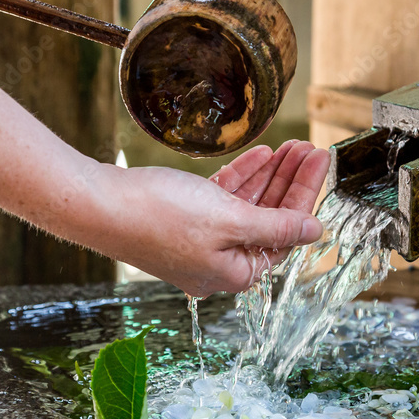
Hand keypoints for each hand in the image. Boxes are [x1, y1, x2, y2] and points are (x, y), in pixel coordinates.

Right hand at [81, 142, 329, 296]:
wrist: (97, 204)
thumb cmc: (160, 216)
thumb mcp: (229, 220)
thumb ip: (276, 226)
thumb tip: (315, 232)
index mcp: (235, 272)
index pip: (285, 234)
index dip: (306, 196)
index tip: (321, 162)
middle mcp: (219, 262)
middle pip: (269, 220)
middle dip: (291, 183)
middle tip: (312, 149)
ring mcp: (199, 242)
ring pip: (246, 207)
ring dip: (270, 177)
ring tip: (293, 146)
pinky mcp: (181, 220)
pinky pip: (222, 199)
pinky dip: (242, 178)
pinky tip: (262, 154)